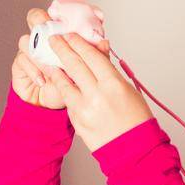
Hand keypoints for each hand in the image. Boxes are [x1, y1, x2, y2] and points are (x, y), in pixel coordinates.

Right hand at [11, 0, 93, 109]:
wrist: (53, 103)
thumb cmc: (69, 82)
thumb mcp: (86, 69)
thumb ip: (95, 54)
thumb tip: (104, 42)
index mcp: (58, 33)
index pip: (58, 11)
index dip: (65, 4)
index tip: (75, 0)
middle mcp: (42, 36)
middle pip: (35, 16)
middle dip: (42, 20)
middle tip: (53, 33)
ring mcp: (29, 48)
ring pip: (26, 40)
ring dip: (40, 54)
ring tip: (53, 68)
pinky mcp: (20, 63)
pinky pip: (22, 60)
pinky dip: (34, 70)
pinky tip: (44, 80)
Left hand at [27, 0, 152, 151]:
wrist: (133, 150)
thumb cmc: (136, 119)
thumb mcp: (128, 90)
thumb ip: (110, 71)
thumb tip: (98, 51)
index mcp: (114, 84)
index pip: (92, 56)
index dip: (79, 43)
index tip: (71, 35)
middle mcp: (97, 94)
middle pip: (75, 64)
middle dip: (63, 48)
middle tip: (54, 38)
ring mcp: (85, 108)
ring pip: (65, 80)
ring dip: (55, 66)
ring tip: (48, 55)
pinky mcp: (76, 119)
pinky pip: (66, 97)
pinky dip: (60, 84)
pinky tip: (54, 76)